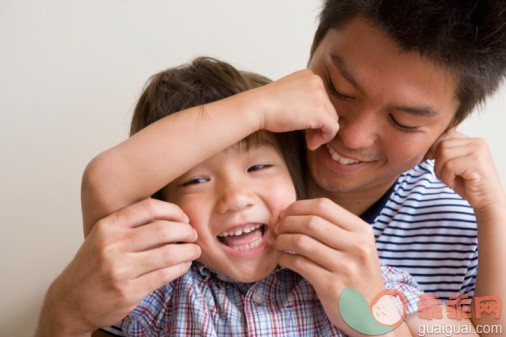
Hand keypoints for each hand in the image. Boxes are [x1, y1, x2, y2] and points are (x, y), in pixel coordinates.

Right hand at [35, 198, 200, 336]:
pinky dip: (181, 268)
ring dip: (188, 250)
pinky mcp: (129, 291)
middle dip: (185, 231)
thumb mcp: (103, 237)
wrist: (69, 301)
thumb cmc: (92, 266)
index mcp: (107, 226)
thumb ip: (129, 224)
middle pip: (162, 230)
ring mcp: (120, 269)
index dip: (173, 211)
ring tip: (194, 250)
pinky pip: (165, 275)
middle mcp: (112, 245)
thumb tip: (170, 215)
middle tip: (192, 234)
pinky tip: (184, 264)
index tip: (183, 218)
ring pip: (168, 254)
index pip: (149, 207)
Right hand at [253, 69, 338, 149]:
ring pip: (332, 118)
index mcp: (309, 76)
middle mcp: (317, 81)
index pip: (322, 98)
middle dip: (319, 125)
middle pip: (328, 108)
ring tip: (308, 141)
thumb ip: (304, 100)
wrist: (257, 107)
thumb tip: (316, 117)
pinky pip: (332, 129)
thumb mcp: (289, 96)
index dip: (315, 115)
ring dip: (321, 132)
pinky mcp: (320, 112)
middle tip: (307, 137)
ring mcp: (320, 96)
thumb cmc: (267, 105)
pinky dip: (324, 139)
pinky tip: (311, 144)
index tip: (303, 125)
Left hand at [274, 198, 384, 335]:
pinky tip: (284, 260)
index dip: (298, 207)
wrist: (372, 314)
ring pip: (302, 242)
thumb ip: (332, 227)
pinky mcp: (332, 286)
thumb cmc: (357, 274)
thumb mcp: (357, 246)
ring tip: (278, 243)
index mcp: (362, 231)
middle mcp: (357, 247)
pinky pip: (299, 264)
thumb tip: (292, 211)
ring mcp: (345, 267)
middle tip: (278, 229)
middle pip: (310, 222)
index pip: (323, 206)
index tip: (285, 214)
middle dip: (287, 223)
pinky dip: (285, 259)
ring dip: (282, 240)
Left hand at [427, 130, 505, 214]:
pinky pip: (449, 166)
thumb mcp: (454, 165)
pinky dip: (446, 177)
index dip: (434, 149)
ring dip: (440, 171)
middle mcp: (477, 142)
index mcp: (472, 141)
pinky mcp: (476, 162)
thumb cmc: (468, 184)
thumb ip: (444, 152)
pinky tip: (453, 183)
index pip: (445, 135)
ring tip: (449, 179)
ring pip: (444, 154)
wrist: (487, 201)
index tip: (431, 160)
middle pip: (442, 144)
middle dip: (437, 163)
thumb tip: (426, 146)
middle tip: (444, 176)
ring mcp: (478, 151)